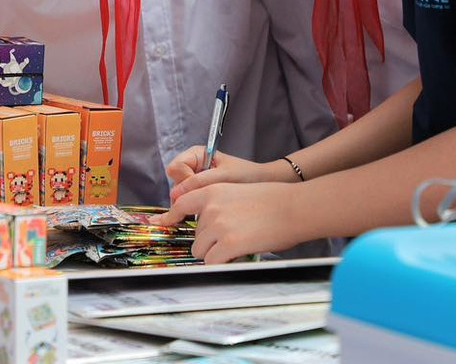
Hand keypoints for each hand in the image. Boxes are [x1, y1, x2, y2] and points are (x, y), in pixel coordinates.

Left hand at [150, 182, 308, 263]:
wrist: (293, 207)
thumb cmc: (272, 200)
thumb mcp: (236, 191)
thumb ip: (216, 204)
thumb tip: (203, 224)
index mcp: (211, 191)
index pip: (180, 205)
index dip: (170, 218)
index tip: (163, 224)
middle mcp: (210, 208)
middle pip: (194, 235)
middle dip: (209, 241)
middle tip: (233, 237)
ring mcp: (218, 226)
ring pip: (201, 251)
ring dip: (215, 254)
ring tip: (238, 245)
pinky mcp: (228, 244)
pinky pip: (212, 262)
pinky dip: (221, 264)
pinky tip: (237, 257)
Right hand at [166, 147, 295, 202]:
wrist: (264, 184)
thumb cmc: (248, 175)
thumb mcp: (223, 177)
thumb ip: (198, 182)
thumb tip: (176, 194)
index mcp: (197, 154)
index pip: (175, 168)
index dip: (184, 180)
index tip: (199, 186)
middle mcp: (193, 167)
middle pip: (175, 183)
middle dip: (187, 194)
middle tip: (204, 199)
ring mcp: (195, 182)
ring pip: (180, 196)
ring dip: (192, 203)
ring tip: (210, 204)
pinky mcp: (200, 195)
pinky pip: (188, 204)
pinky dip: (196, 209)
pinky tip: (208, 211)